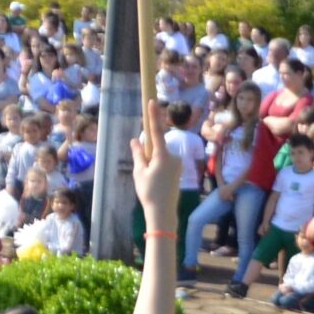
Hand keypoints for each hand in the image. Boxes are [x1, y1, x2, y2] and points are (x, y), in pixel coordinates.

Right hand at [131, 101, 179, 228]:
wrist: (163, 211)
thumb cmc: (149, 192)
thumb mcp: (139, 172)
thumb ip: (138, 154)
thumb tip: (135, 140)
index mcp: (162, 155)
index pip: (157, 131)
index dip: (154, 115)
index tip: (153, 101)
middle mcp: (173, 156)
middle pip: (156, 146)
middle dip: (147, 153)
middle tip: (143, 172)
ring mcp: (177, 163)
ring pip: (160, 156)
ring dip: (152, 162)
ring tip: (148, 180)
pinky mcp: (178, 170)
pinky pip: (164, 162)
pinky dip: (157, 167)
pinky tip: (154, 182)